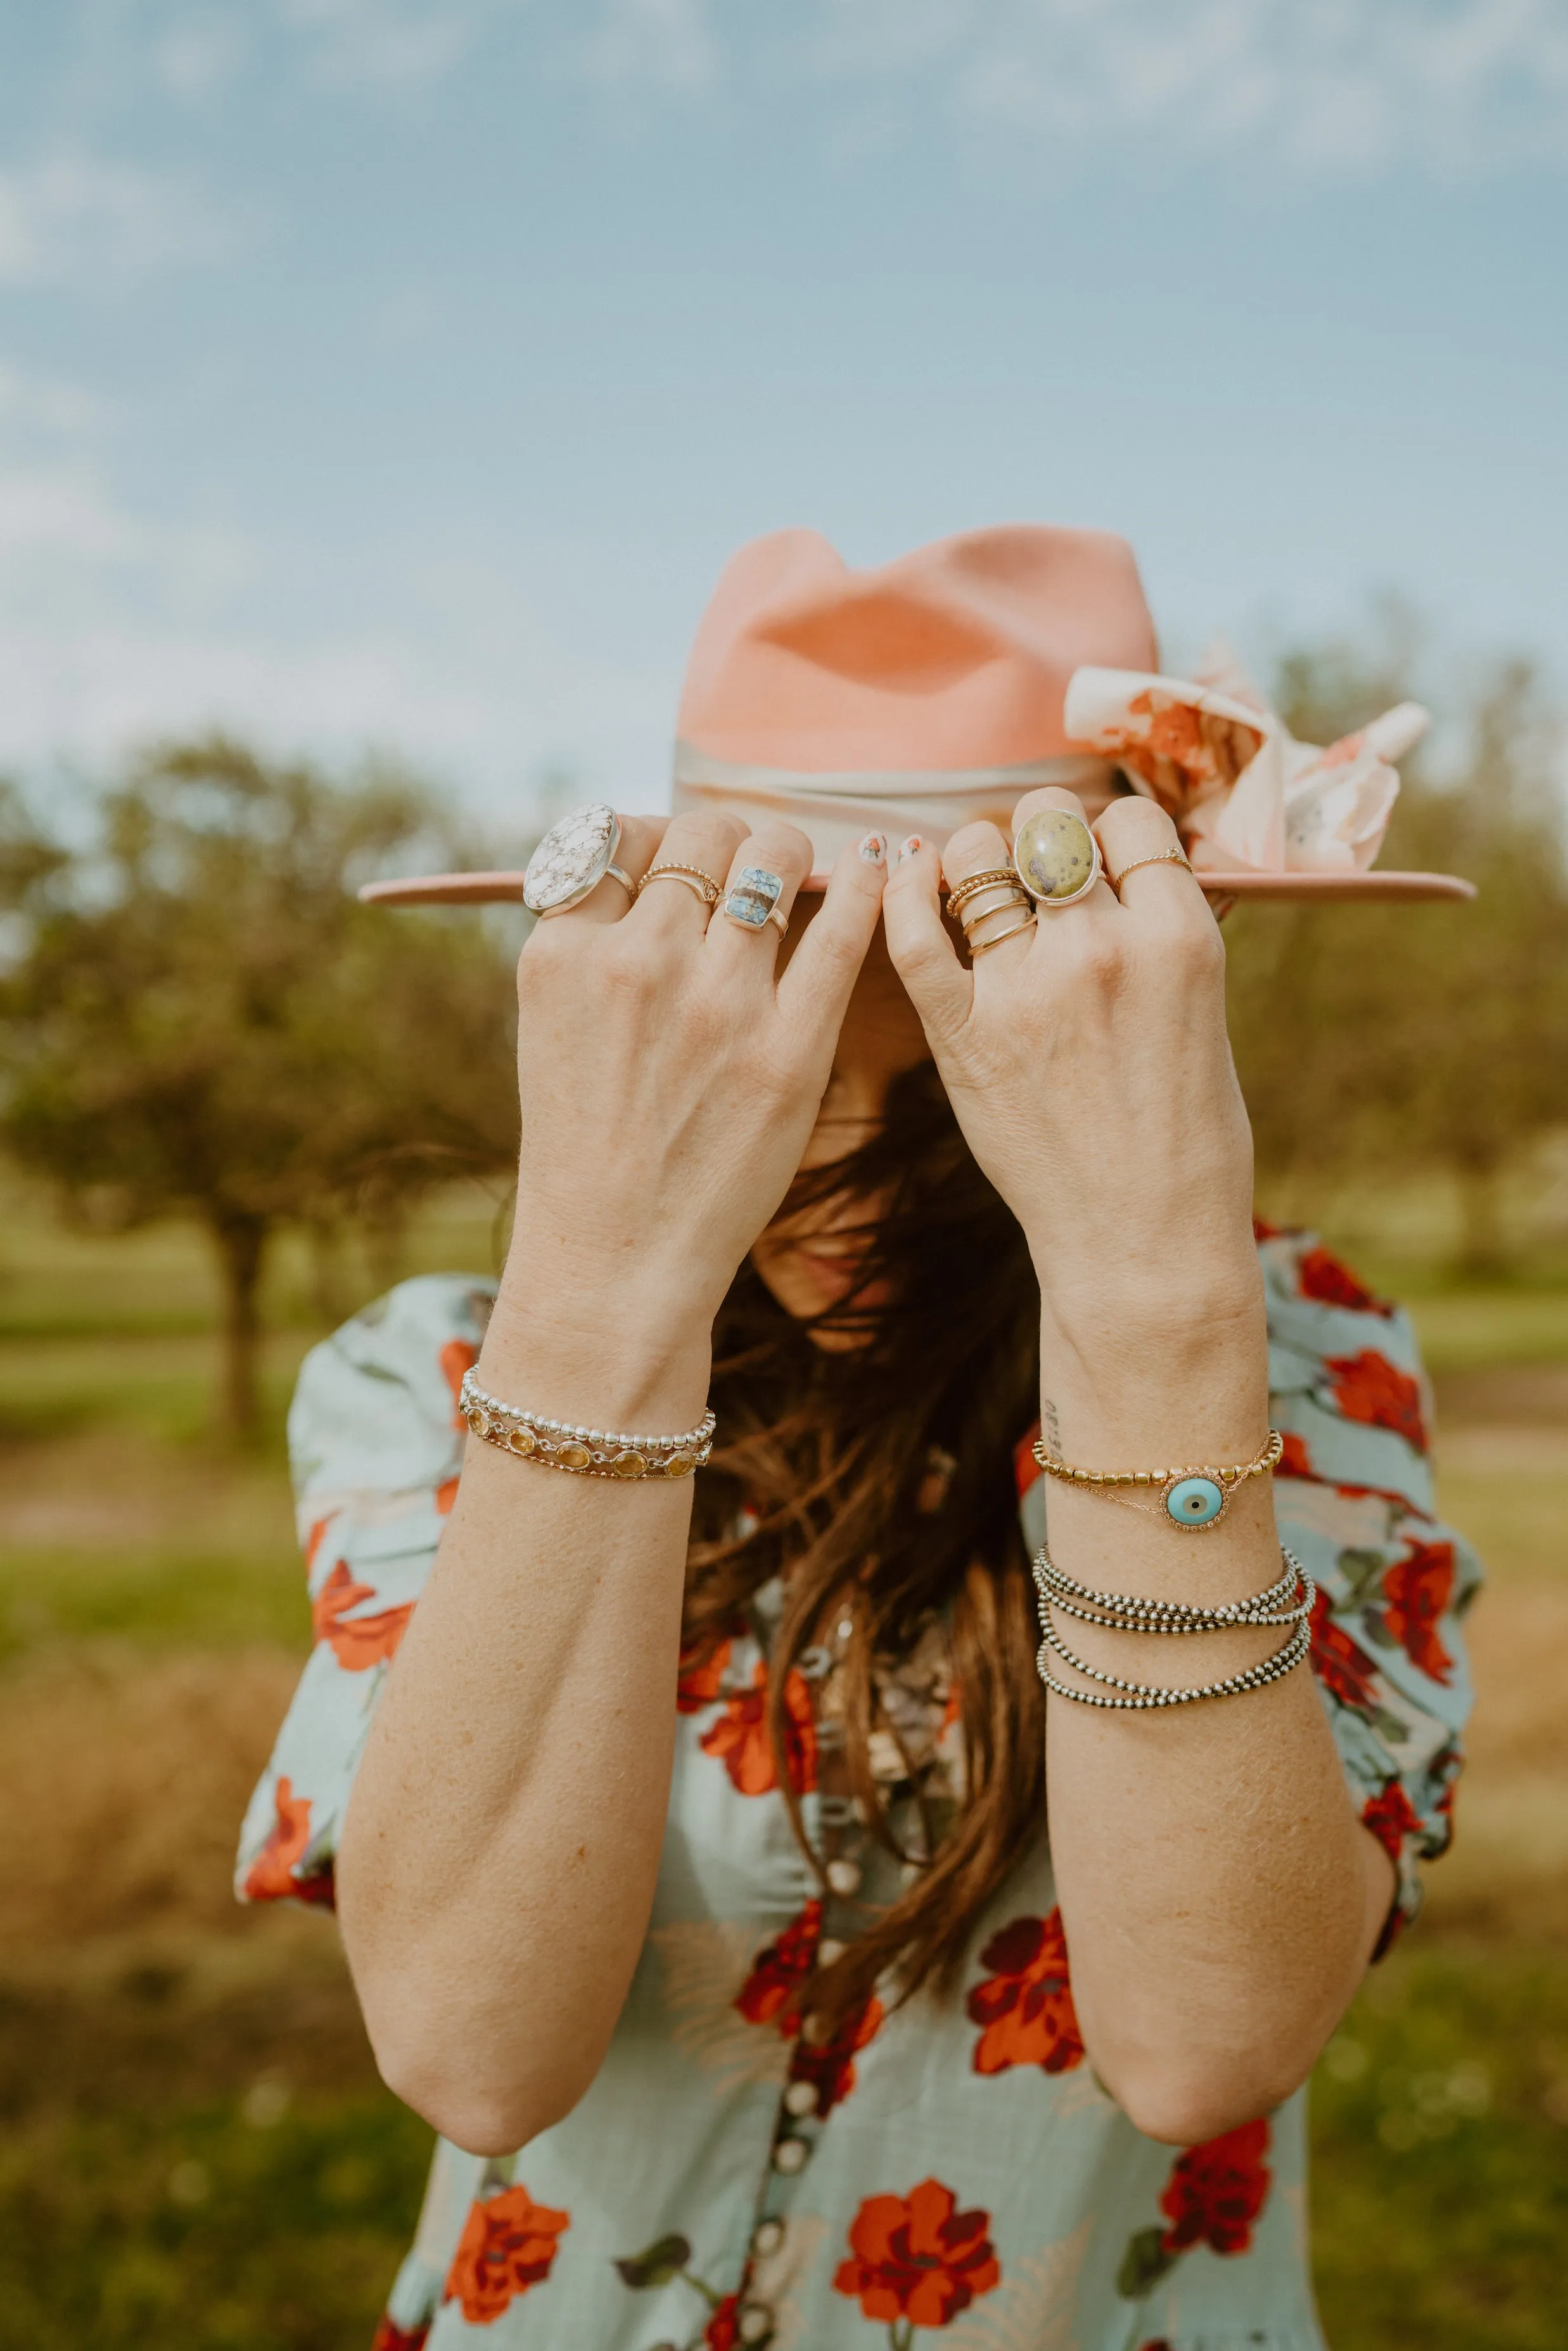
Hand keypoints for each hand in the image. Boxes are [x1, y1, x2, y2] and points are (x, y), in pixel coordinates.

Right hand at [507, 810, 887, 1342]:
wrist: (615, 1258)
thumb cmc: (587, 1142)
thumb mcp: (553, 1023)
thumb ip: (595, 942)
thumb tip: (655, 862)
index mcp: (565, 954)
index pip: (621, 835)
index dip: (658, 838)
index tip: (679, 862)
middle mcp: (637, 965)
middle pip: (703, 835)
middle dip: (729, 840)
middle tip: (745, 869)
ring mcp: (717, 1008)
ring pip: (772, 863)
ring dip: (789, 855)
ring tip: (796, 871)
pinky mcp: (789, 1052)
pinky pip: (841, 932)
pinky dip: (863, 885)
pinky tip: (873, 864)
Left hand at [882, 791, 1259, 1349]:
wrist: (1143, 1243)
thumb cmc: (1187, 1140)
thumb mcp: (1203, 1014)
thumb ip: (1158, 938)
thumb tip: (1118, 874)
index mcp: (1179, 937)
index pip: (1132, 820)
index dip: (1109, 832)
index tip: (1098, 862)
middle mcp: (1102, 947)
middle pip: (1048, 821)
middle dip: (1038, 835)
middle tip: (1033, 875)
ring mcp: (1026, 989)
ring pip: (975, 858)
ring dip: (973, 859)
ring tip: (978, 890)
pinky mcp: (962, 1035)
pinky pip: (912, 933)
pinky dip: (899, 892)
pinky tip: (903, 876)